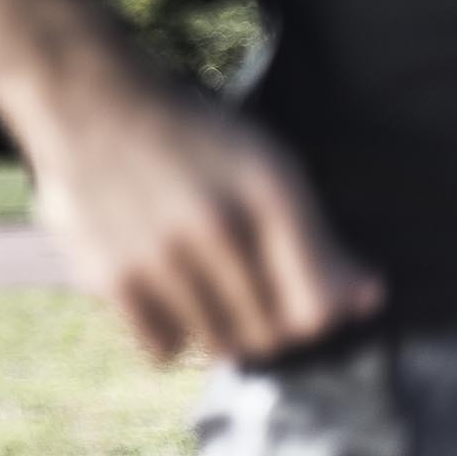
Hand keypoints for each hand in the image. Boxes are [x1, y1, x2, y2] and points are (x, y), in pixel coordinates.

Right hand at [31, 93, 383, 362]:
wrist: (88, 105)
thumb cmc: (189, 140)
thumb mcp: (265, 167)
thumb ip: (317, 237)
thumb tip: (368, 299)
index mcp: (267, 193)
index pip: (314, 307)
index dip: (318, 318)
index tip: (302, 303)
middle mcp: (216, 226)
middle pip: (267, 335)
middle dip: (266, 324)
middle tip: (246, 294)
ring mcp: (159, 255)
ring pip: (216, 346)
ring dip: (217, 328)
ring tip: (201, 287)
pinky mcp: (110, 276)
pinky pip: (163, 350)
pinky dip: (169, 333)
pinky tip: (163, 292)